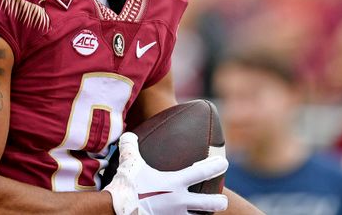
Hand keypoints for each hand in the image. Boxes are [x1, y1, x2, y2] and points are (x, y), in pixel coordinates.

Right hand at [103, 132, 227, 214]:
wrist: (116, 211)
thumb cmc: (126, 186)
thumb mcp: (129, 163)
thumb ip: (130, 146)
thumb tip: (128, 135)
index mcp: (174, 183)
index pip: (201, 173)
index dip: (215, 167)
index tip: (225, 163)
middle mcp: (179, 202)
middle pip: (208, 204)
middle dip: (219, 202)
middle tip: (223, 201)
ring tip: (206, 214)